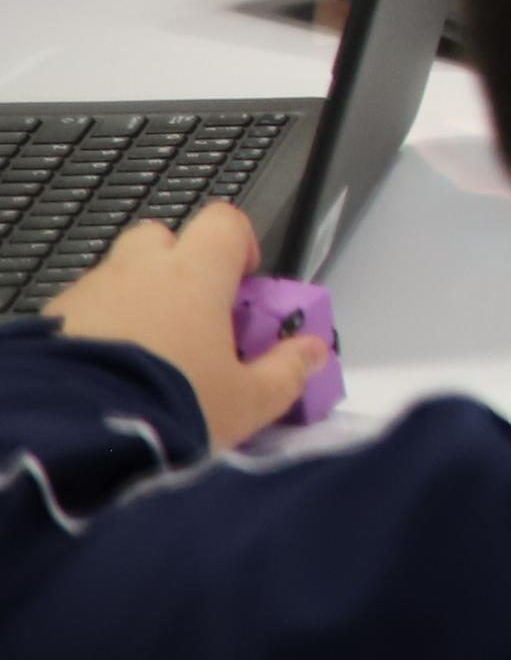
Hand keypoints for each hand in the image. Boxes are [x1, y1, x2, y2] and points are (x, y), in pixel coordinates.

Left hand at [44, 200, 323, 449]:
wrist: (74, 437)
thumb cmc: (166, 407)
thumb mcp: (246, 402)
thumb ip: (286, 372)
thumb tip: (312, 354)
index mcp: (195, 276)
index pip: (225, 223)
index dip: (240, 246)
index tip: (244, 282)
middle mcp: (138, 272)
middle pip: (163, 239)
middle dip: (179, 267)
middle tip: (195, 316)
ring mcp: (89, 294)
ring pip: (119, 276)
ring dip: (135, 301)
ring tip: (147, 356)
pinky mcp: (49, 324)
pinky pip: (80, 311)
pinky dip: (96, 330)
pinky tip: (107, 373)